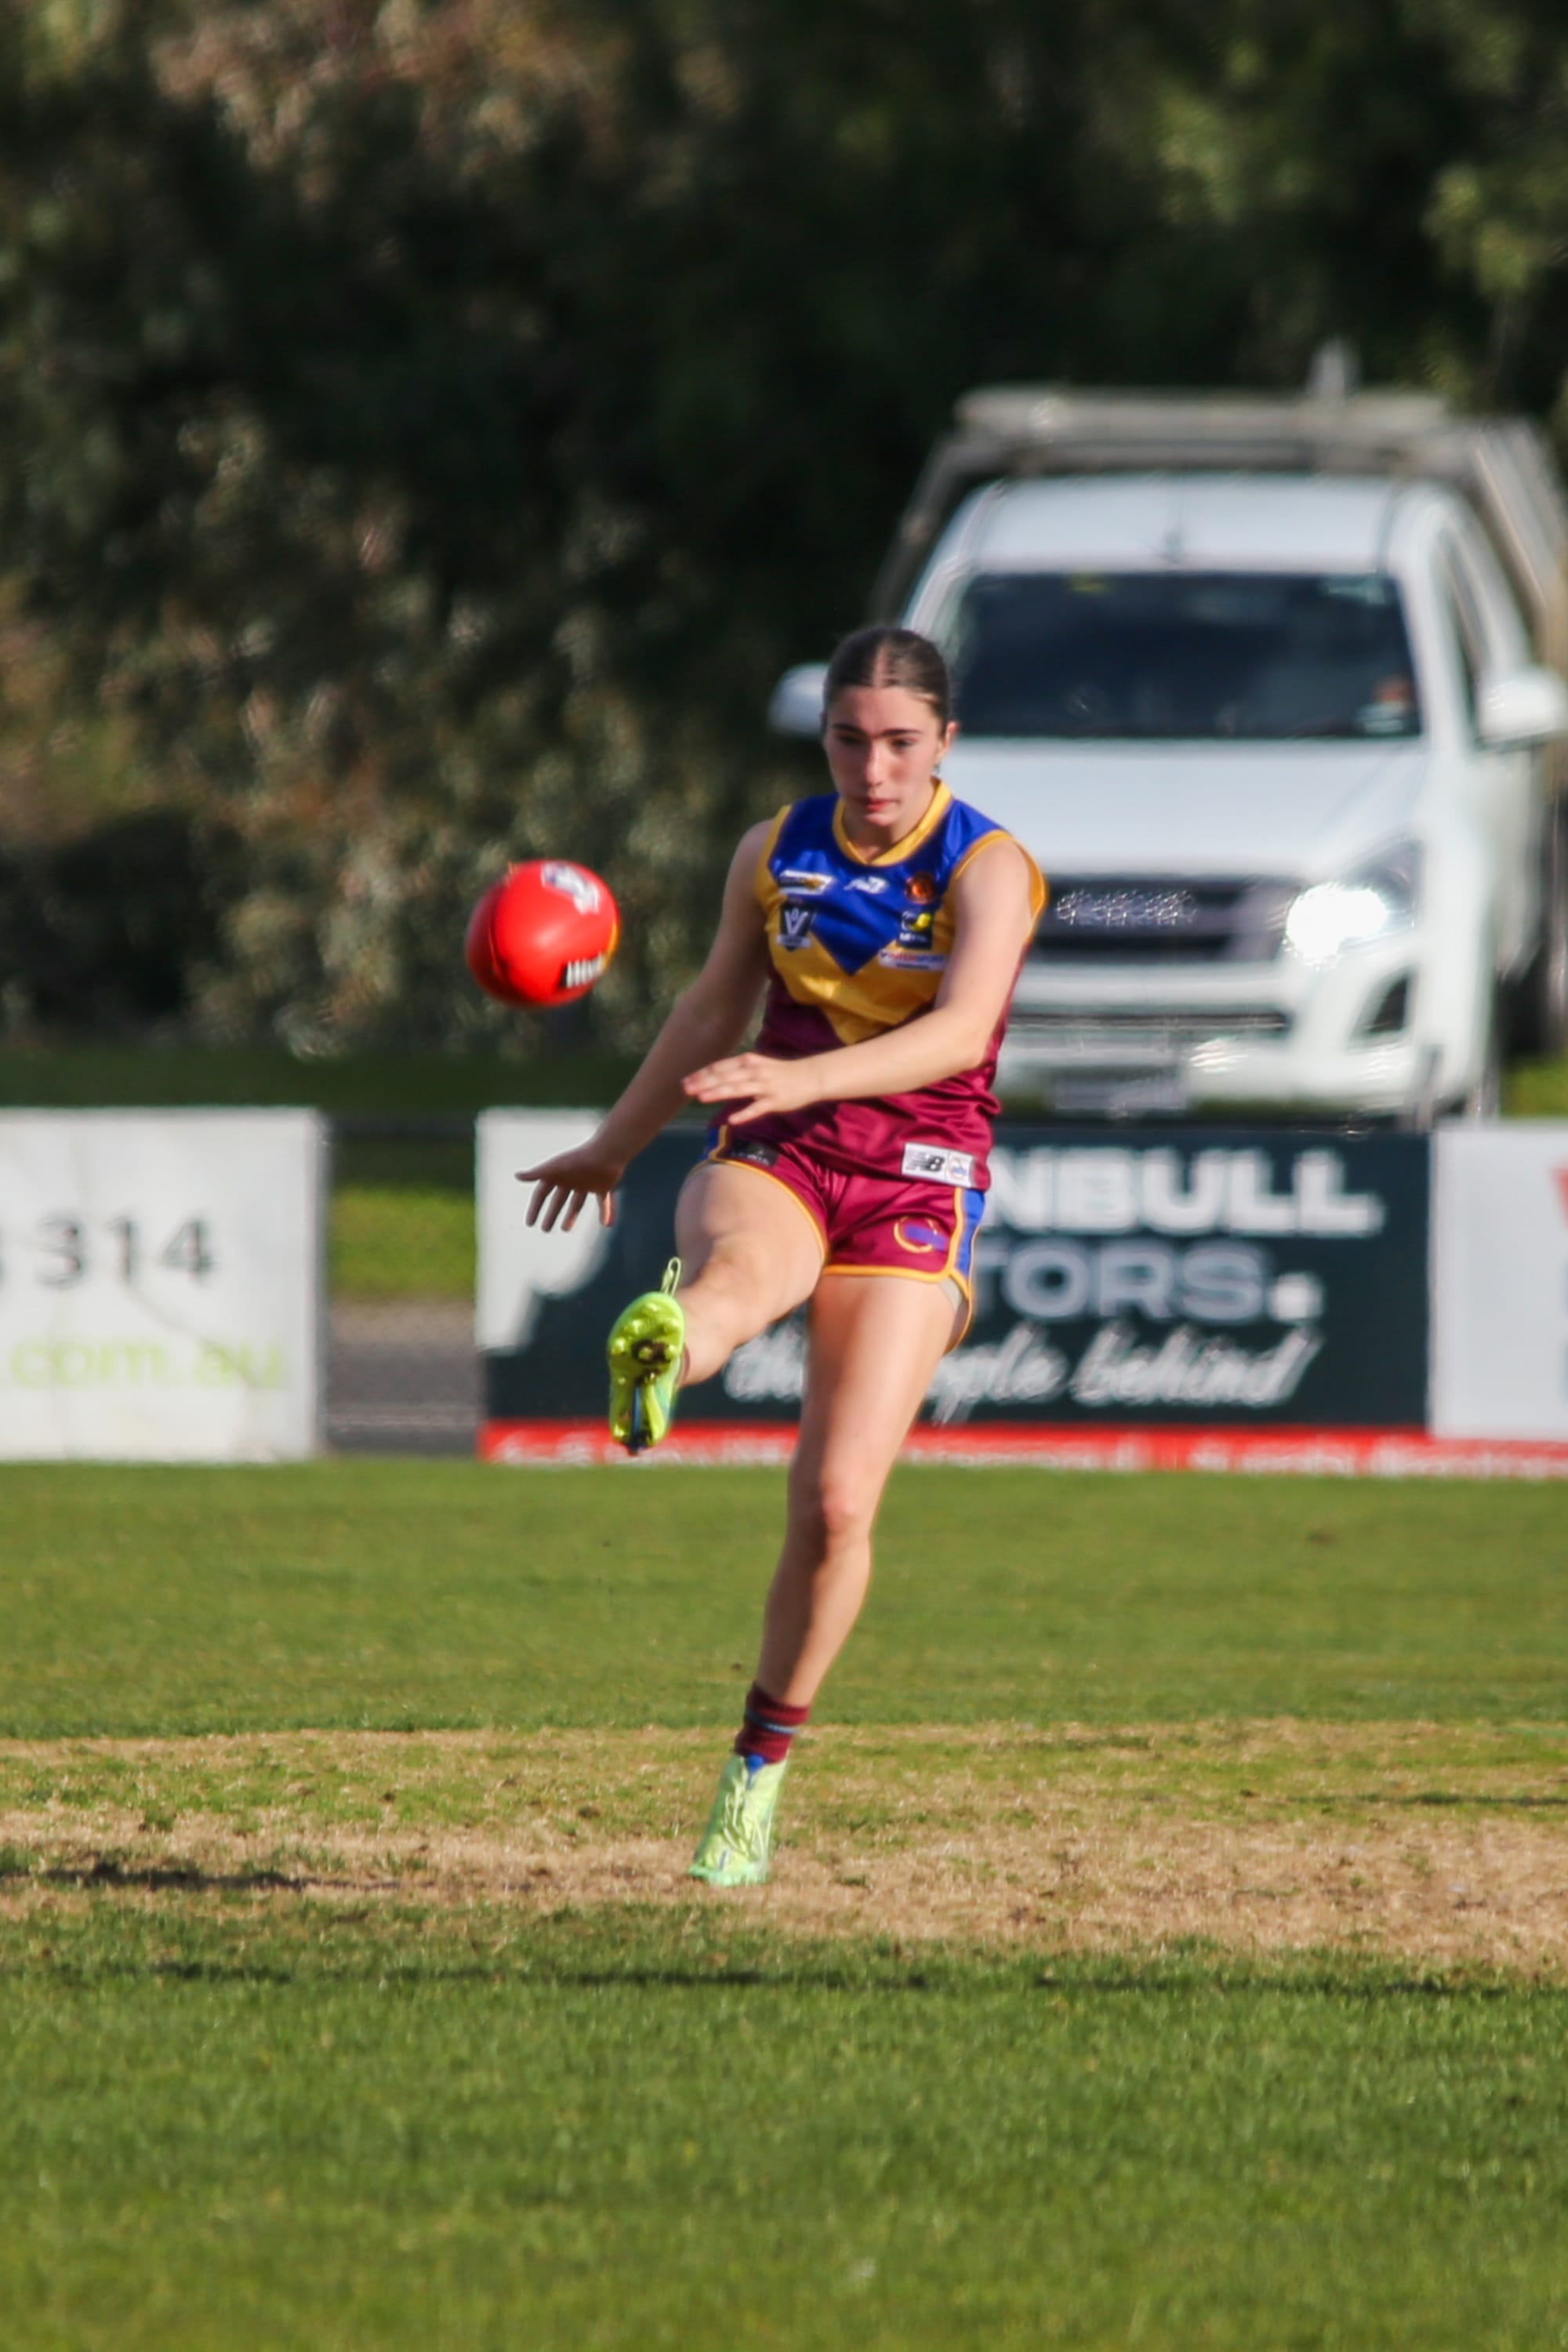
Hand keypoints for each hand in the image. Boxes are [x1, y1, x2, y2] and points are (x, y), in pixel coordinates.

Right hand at [516, 1138, 626, 1230]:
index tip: (529, 1223)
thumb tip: (516, 1176)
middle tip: (545, 1230)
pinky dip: (606, 1212)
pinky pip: (604, 1202)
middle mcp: (571, 1179)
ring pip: (577, 1203)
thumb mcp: (555, 1168)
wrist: (606, 1152)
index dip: (535, 1208)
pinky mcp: (604, 1186)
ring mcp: (588, 1183)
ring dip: (571, 1216)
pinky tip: (606, 1224)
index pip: (541, 1194)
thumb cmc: (579, 1159)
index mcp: (558, 1175)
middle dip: (551, 1214)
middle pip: (558, 1201)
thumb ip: (537, 1173)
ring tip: (565, 1229)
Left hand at [681, 1052, 819, 1125]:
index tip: (685, 1081)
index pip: (720, 1067)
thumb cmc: (780, 1072)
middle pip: (725, 1076)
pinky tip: (731, 1119)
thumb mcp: (757, 1065)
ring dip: (719, 1092)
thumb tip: (714, 1077)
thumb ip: (737, 1071)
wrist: (811, 1076)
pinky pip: (757, 1108)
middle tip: (686, 1089)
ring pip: (738, 1089)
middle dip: (704, 1083)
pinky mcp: (775, 1101)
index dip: (702, 1074)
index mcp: (748, 1061)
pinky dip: (744, 1113)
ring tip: (701, 1098)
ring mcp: (765, 1086)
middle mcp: (754, 1071)